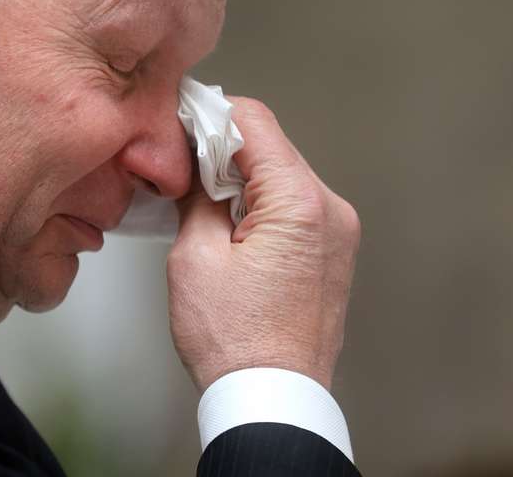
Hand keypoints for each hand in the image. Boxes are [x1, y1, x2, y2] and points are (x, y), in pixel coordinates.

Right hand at [166, 97, 360, 391]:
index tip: (174, 122)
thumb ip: (197, 193)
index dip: (208, 114)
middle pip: (270, 145)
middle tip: (177, 166)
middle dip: (221, 148)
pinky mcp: (332, 253)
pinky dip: (258, 202)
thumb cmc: (233, 339)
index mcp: (300, 203)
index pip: (254, 121)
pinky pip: (292, 205)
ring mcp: (338, 232)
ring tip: (197, 201)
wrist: (272, 399)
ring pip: (280, 174)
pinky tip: (226, 224)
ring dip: (239, 177)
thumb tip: (195, 160)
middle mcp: (331, 210)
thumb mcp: (193, 256)